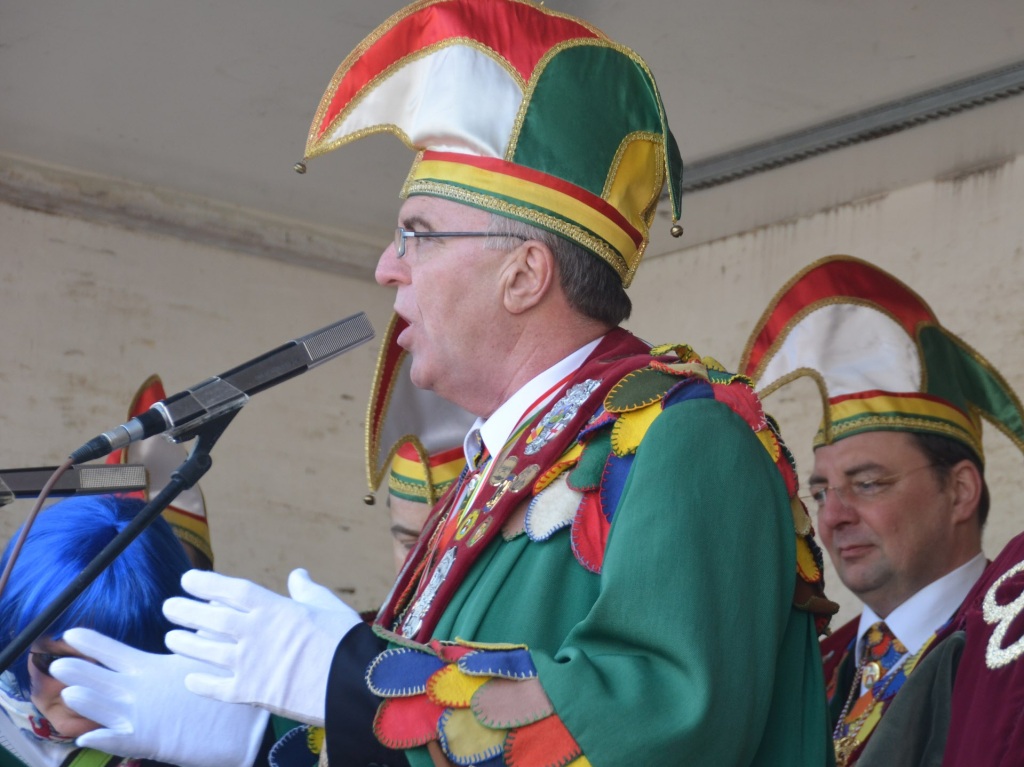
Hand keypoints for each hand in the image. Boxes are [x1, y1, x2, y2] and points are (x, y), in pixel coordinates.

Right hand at [52, 628, 269, 766]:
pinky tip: (89, 736)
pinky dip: (108, 739)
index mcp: (151, 672)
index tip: (70, 632)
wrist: (245, 729)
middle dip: (81, 672)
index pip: (116, 655)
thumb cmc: (222, 691)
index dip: (94, 645)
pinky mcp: (154, 741)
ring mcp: (144, 719)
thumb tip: (206, 600)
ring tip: (71, 693)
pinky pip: (125, 741)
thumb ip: (200, 633)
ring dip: (89, 704)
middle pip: (103, 680)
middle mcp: (141, 695)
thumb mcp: (207, 659)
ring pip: (108, 710)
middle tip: (54, 663)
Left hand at [163, 568, 360, 724]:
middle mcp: (254, 633)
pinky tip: (188, 680)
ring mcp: (249, 663)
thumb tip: (297, 574)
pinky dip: (200, 684)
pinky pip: (216, 688)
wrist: (350, 682)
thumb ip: (307, 590)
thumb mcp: (329, 606)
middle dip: (185, 611)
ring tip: (170, 639)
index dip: (206, 583)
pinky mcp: (250, 692)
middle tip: (168, 607)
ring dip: (185, 644)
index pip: (230, 590)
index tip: (187, 580)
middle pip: (210, 618)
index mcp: (274, 608)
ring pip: (206, 651)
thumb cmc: (344, 641)